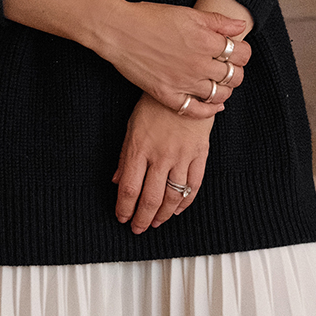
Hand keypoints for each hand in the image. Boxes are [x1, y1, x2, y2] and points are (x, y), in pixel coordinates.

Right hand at [93, 0, 250, 118]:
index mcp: (206, 42)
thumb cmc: (151, 17)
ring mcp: (183, 82)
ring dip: (226, 90)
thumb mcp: (188, 13)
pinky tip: (213, 105)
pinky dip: (209, 110)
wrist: (119, 30)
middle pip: (234, 76)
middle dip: (237, 72)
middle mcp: (198, 65)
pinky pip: (195, 110)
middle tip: (231, 68)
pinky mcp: (167, 95)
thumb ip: (218, 21)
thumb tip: (241, 26)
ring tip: (221, 84)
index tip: (238, 52)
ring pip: (219, 94)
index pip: (241, 54)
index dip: (244, 53)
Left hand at [115, 97, 209, 232]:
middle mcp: (160, 155)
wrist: (187, 87)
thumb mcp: (132, 127)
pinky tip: (177, 209)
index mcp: (139, 148)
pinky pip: (194, 185)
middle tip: (139, 228)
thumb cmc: (155, 105)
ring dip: (163, 214)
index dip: (124, 208)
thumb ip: (125, 157)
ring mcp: (181, 156)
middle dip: (143, 218)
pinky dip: (185, 202)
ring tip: (156, 222)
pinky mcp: (199, 154)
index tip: (122, 217)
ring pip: (172, 196)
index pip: (129, 188)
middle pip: (150, 198)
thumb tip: (116, 180)